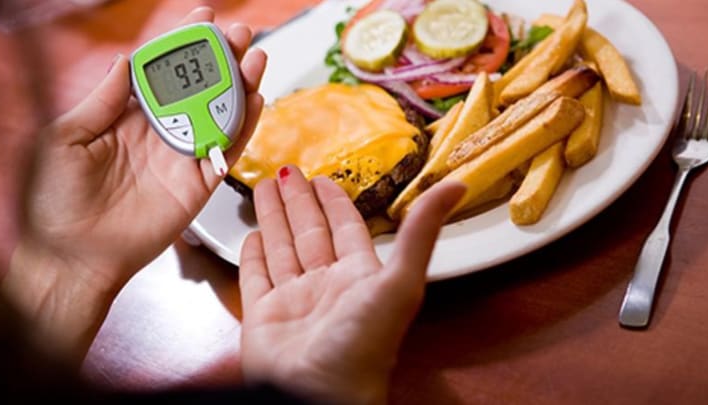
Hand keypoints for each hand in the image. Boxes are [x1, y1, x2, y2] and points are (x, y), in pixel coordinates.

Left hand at [2, 7, 265, 363]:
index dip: (182, 46)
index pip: (162, 74)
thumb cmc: (56, 202)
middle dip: (221, 60)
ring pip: (220, 115)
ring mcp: (182, 159)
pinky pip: (227, 151)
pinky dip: (244, 127)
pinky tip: (255, 101)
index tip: (202, 19)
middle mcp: (160, 134)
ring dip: (240, 86)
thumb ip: (101, 100)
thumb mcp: (65, 139)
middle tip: (239, 35)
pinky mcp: (198, 185)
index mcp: (127, 118)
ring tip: (254, 58)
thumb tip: (124, 61)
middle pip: (199, 89)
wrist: (72, 256)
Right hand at [239, 165, 464, 403]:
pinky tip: (252, 234)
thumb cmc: (364, 347)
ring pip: (282, 247)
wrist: (318, 394)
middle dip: (298, 200)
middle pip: (310, 231)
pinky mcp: (263, 316)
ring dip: (274, 216)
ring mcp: (293, 300)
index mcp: (359, 276)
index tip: (323, 179)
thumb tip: (455, 186)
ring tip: (265, 186)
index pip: (345, 227)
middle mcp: (326, 285)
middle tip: (287, 171)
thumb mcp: (401, 281)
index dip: (334, 202)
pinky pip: (256, 276)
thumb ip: (421, 231)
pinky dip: (253, 254)